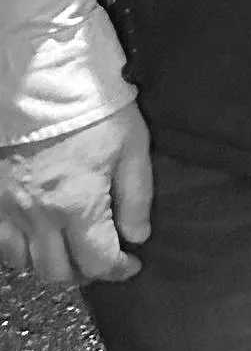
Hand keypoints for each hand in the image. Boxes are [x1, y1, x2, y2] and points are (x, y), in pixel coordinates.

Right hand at [0, 107, 153, 284]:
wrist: (44, 78)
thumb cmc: (94, 108)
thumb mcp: (132, 147)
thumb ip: (136, 197)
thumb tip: (137, 236)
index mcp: (77, 204)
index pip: (97, 262)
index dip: (119, 269)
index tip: (130, 263)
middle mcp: (38, 214)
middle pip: (57, 272)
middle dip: (85, 272)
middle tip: (100, 258)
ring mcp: (9, 208)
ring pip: (25, 263)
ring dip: (50, 263)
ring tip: (70, 248)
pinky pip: (1, 243)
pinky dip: (19, 250)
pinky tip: (38, 236)